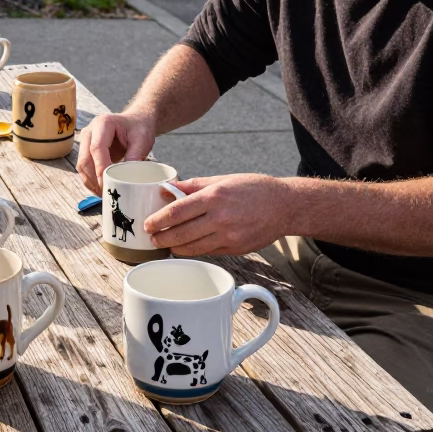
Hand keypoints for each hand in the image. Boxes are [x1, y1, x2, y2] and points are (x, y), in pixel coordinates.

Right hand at [76, 113, 155, 194]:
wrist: (136, 122)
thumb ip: (134, 156)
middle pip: (85, 158)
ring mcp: (86, 141)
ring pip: (82, 165)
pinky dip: (91, 180)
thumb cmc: (138, 128)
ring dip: (91, 182)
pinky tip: (100, 189)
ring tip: (103, 194)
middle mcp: (90, 131)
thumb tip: (126, 178)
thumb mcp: (142, 140)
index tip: (106, 183)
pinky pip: (85, 168)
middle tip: (105, 193)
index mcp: (103, 123)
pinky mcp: (87, 151)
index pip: (97, 147)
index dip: (100, 167)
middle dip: (94, 178)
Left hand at [145, 174, 294, 256]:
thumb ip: (193, 186)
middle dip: (162, 237)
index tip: (148, 223)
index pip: (177, 211)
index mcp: (214, 196)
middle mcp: (219, 218)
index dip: (158, 220)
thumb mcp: (222, 179)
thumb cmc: (252, 188)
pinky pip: (208, 252)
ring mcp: (228, 236)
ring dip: (175, 248)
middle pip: (181, 233)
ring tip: (166, 244)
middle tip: (152, 238)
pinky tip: (186, 247)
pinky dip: (194, 250)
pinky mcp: (235, 249)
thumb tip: (168, 189)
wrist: (284, 206)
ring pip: (192, 247)